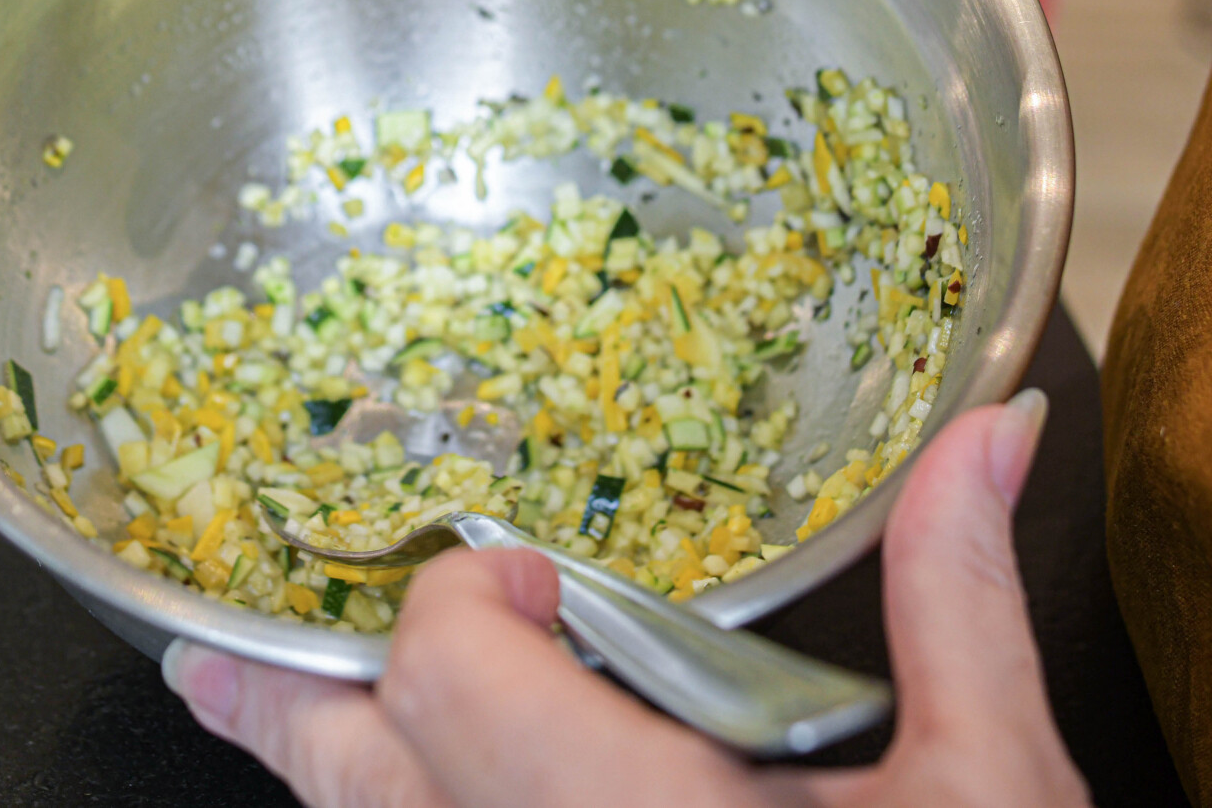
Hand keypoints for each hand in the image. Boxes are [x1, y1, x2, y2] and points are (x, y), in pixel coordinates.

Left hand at [164, 390, 1090, 807]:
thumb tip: (986, 440)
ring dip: (331, 781)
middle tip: (217, 660)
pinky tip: (398, 807)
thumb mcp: (995, 784)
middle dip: (287, 703)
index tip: (530, 586)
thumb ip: (955, 597)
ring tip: (255, 720)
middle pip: (352, 779)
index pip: (447, 674)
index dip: (461, 600)